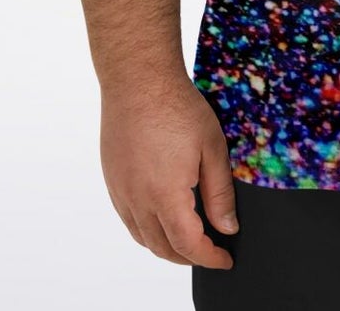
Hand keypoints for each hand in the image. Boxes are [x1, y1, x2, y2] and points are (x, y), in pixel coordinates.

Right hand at [99, 76, 239, 269]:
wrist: (138, 81)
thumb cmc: (177, 108)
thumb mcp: (213, 148)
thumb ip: (220, 193)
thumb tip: (227, 227)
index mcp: (166, 196)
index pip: (188, 245)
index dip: (209, 257)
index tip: (225, 259)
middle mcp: (138, 200)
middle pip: (162, 248)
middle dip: (189, 257)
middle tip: (211, 251)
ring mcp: (121, 191)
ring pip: (142, 237)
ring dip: (165, 247)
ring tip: (189, 241)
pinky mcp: (112, 180)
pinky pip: (128, 218)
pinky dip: (146, 230)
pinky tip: (161, 219)